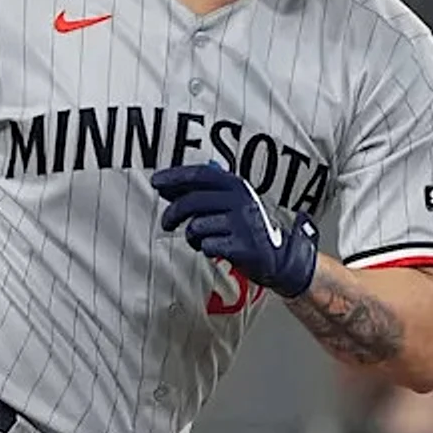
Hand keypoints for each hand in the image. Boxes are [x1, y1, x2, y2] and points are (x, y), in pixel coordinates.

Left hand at [151, 163, 318, 297]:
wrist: (277, 257)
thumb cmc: (246, 229)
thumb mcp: (230, 202)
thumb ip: (203, 192)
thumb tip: (168, 184)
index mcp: (236, 186)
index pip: (201, 174)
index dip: (175, 176)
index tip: (156, 181)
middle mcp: (241, 200)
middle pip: (192, 201)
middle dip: (172, 213)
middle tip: (166, 223)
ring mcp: (243, 223)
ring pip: (197, 226)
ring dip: (192, 236)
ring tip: (201, 239)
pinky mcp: (244, 246)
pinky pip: (207, 246)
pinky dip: (205, 248)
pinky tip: (215, 248)